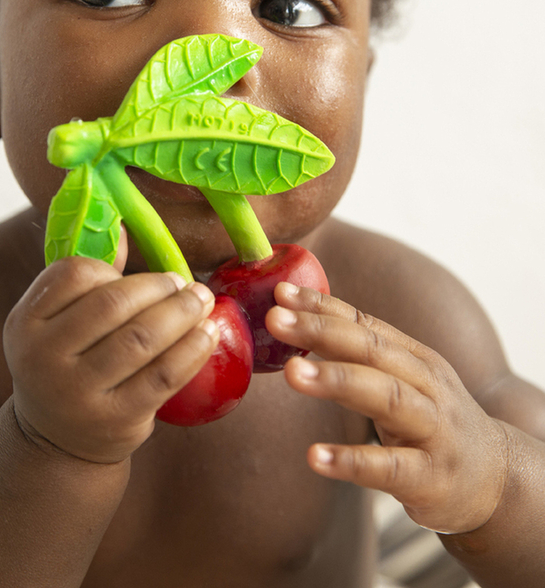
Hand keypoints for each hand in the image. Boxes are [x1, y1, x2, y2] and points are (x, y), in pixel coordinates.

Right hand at [3, 235, 218, 464]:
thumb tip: (123, 229)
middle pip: (113, 304)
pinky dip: (192, 348)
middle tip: (185, 283)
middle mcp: (42, 358)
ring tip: (202, 300)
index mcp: (25, 322)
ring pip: (142, 338)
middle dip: (159, 287)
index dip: (114, 269)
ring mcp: (77, 393)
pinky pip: (164, 375)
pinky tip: (208, 333)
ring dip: (182, 312)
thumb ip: (88, 279)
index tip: (140, 276)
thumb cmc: (67, 364)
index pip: (73, 274)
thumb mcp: (58, 323)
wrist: (57, 441)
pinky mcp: (116, 419)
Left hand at [266, 283, 509, 533]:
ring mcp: (432, 430)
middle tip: (275, 319)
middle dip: (322, 331)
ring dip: (337, 380)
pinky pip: (389, 468)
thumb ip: (357, 355)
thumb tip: (298, 322)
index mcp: (413, 358)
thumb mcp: (404, 380)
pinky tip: (315, 457)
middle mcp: (426, 386)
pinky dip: (352, 462)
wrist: (495, 479)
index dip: (322, 307)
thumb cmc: (431, 421)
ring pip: (386, 397)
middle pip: (372, 350)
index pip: (363, 324)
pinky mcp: (431, 478)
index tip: (281, 292)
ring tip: (292, 372)